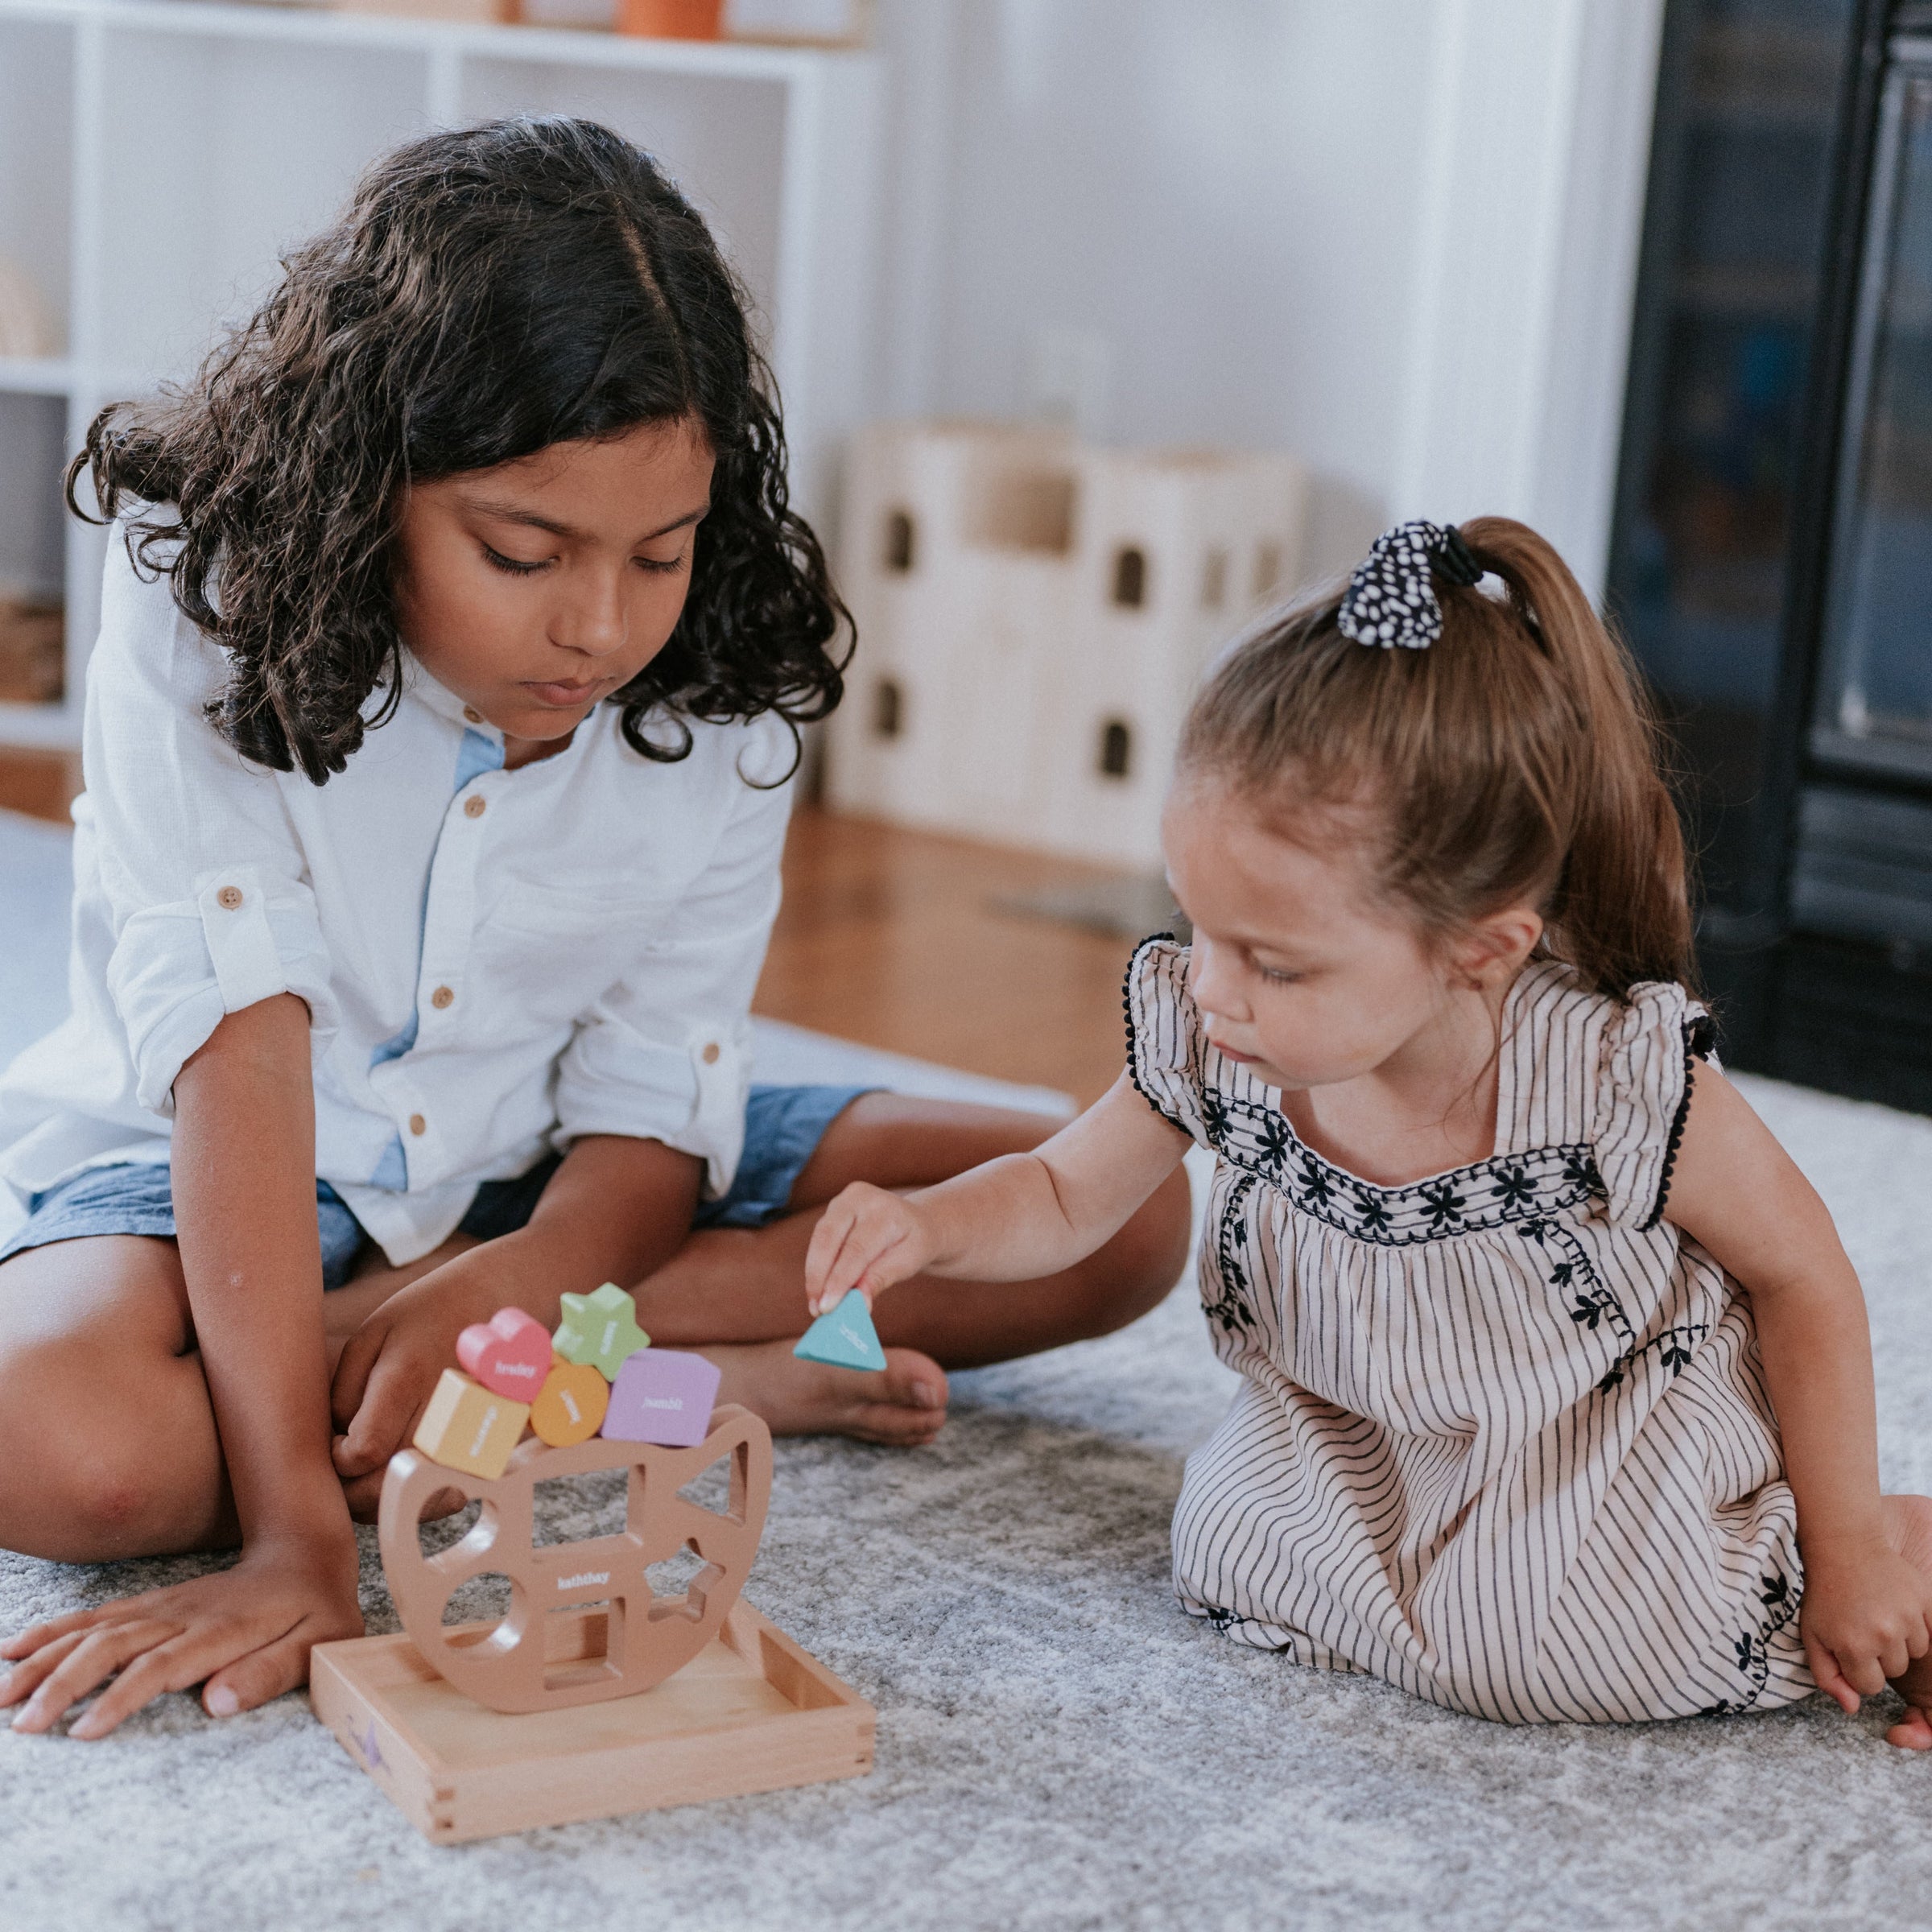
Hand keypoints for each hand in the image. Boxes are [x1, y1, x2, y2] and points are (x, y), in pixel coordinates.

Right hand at [0, 1528, 361, 1738]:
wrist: (305, 1551)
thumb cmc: (316, 1608)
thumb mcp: (321, 1641)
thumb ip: (273, 1671)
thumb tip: (218, 1702)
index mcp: (221, 1630)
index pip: (161, 1666)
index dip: (121, 1697)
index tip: (82, 1732)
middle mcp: (181, 1614)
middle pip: (112, 1647)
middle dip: (63, 1685)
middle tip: (24, 1726)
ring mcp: (161, 1605)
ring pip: (92, 1629)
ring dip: (44, 1660)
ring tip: (1, 1696)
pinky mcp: (149, 1602)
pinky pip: (93, 1615)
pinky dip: (51, 1631)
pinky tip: (12, 1648)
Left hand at [331, 1256, 509, 1519]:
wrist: (498, 1301)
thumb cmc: (426, 1315)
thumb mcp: (370, 1335)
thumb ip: (342, 1393)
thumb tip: (338, 1446)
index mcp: (406, 1378)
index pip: (361, 1452)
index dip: (336, 1457)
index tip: (336, 1439)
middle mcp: (442, 1415)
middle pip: (384, 1487)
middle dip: (351, 1484)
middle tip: (349, 1452)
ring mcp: (469, 1436)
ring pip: (412, 1500)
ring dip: (380, 1495)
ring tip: (375, 1457)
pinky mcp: (486, 1452)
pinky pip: (440, 1499)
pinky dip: (415, 1493)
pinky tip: (404, 1464)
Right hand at [804, 1182, 938, 1316]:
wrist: (918, 1222)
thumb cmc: (915, 1243)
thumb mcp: (909, 1261)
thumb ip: (882, 1278)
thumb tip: (859, 1303)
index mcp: (885, 1209)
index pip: (856, 1248)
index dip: (839, 1279)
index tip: (828, 1307)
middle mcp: (860, 1197)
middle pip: (828, 1237)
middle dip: (819, 1276)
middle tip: (817, 1309)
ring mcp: (843, 1200)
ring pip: (818, 1238)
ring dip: (814, 1274)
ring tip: (815, 1305)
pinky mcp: (833, 1210)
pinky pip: (818, 1240)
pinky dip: (817, 1267)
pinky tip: (819, 1290)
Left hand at [1799, 1528, 1931, 1711]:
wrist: (1845, 1546)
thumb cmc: (1824, 1594)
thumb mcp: (1811, 1635)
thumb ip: (1828, 1676)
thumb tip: (1852, 1708)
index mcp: (1853, 1645)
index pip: (1869, 1687)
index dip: (1858, 1669)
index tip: (1848, 1647)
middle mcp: (1883, 1634)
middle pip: (1894, 1671)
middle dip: (1878, 1656)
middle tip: (1861, 1626)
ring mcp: (1908, 1617)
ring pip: (1913, 1654)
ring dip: (1898, 1642)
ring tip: (1876, 1615)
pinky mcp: (1925, 1602)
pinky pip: (1928, 1634)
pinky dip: (1915, 1627)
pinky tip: (1894, 1608)